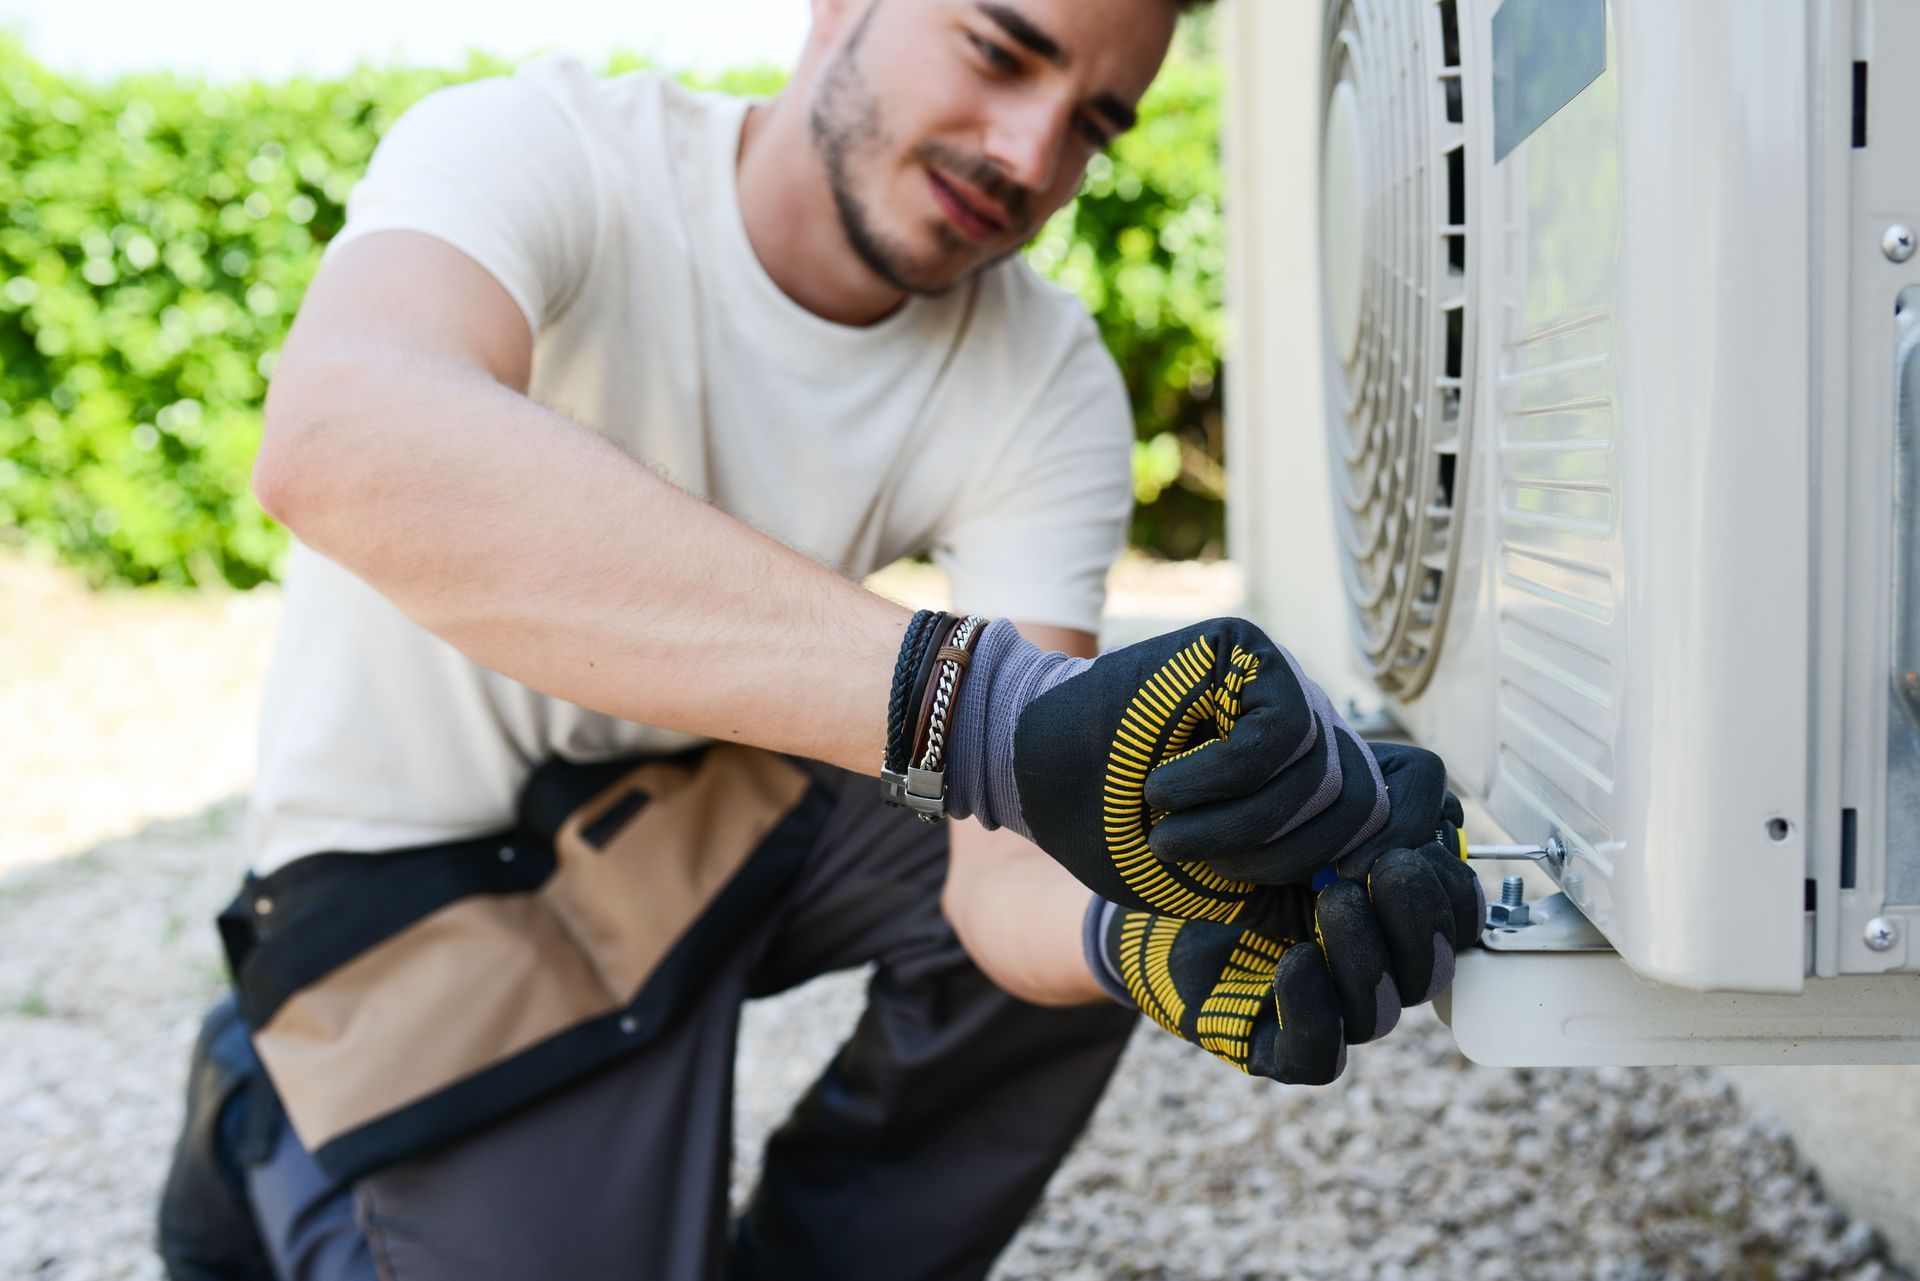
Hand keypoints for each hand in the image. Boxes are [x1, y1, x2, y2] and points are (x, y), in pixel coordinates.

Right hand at [947, 617, 1437, 921]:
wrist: (1036, 774)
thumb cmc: (1124, 834)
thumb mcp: (1227, 880)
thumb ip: (1304, 879)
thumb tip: (1388, 885)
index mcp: (1321, 780)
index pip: (1415, 803)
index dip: (1396, 853)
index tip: (1336, 896)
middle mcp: (1316, 725)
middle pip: (1368, 805)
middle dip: (1289, 860)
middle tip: (1205, 865)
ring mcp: (1285, 681)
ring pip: (1324, 775)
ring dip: (1240, 829)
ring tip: (1171, 833)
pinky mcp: (1248, 649)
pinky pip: (1281, 735)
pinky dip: (1218, 782)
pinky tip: (1164, 789)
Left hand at [1093, 830, 1483, 1083]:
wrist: (1152, 877)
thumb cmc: (1240, 835)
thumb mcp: (1316, 800)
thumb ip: (1382, 799)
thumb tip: (1440, 823)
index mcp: (1392, 913)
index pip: (1459, 922)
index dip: (1453, 889)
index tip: (1419, 842)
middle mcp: (1369, 970)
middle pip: (1431, 972)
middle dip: (1420, 919)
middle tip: (1389, 866)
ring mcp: (1324, 1011)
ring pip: (1380, 1013)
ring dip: (1366, 954)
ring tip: (1332, 897)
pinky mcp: (1274, 1046)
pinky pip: (1319, 1056)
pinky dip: (1316, 1010)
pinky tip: (1296, 961)